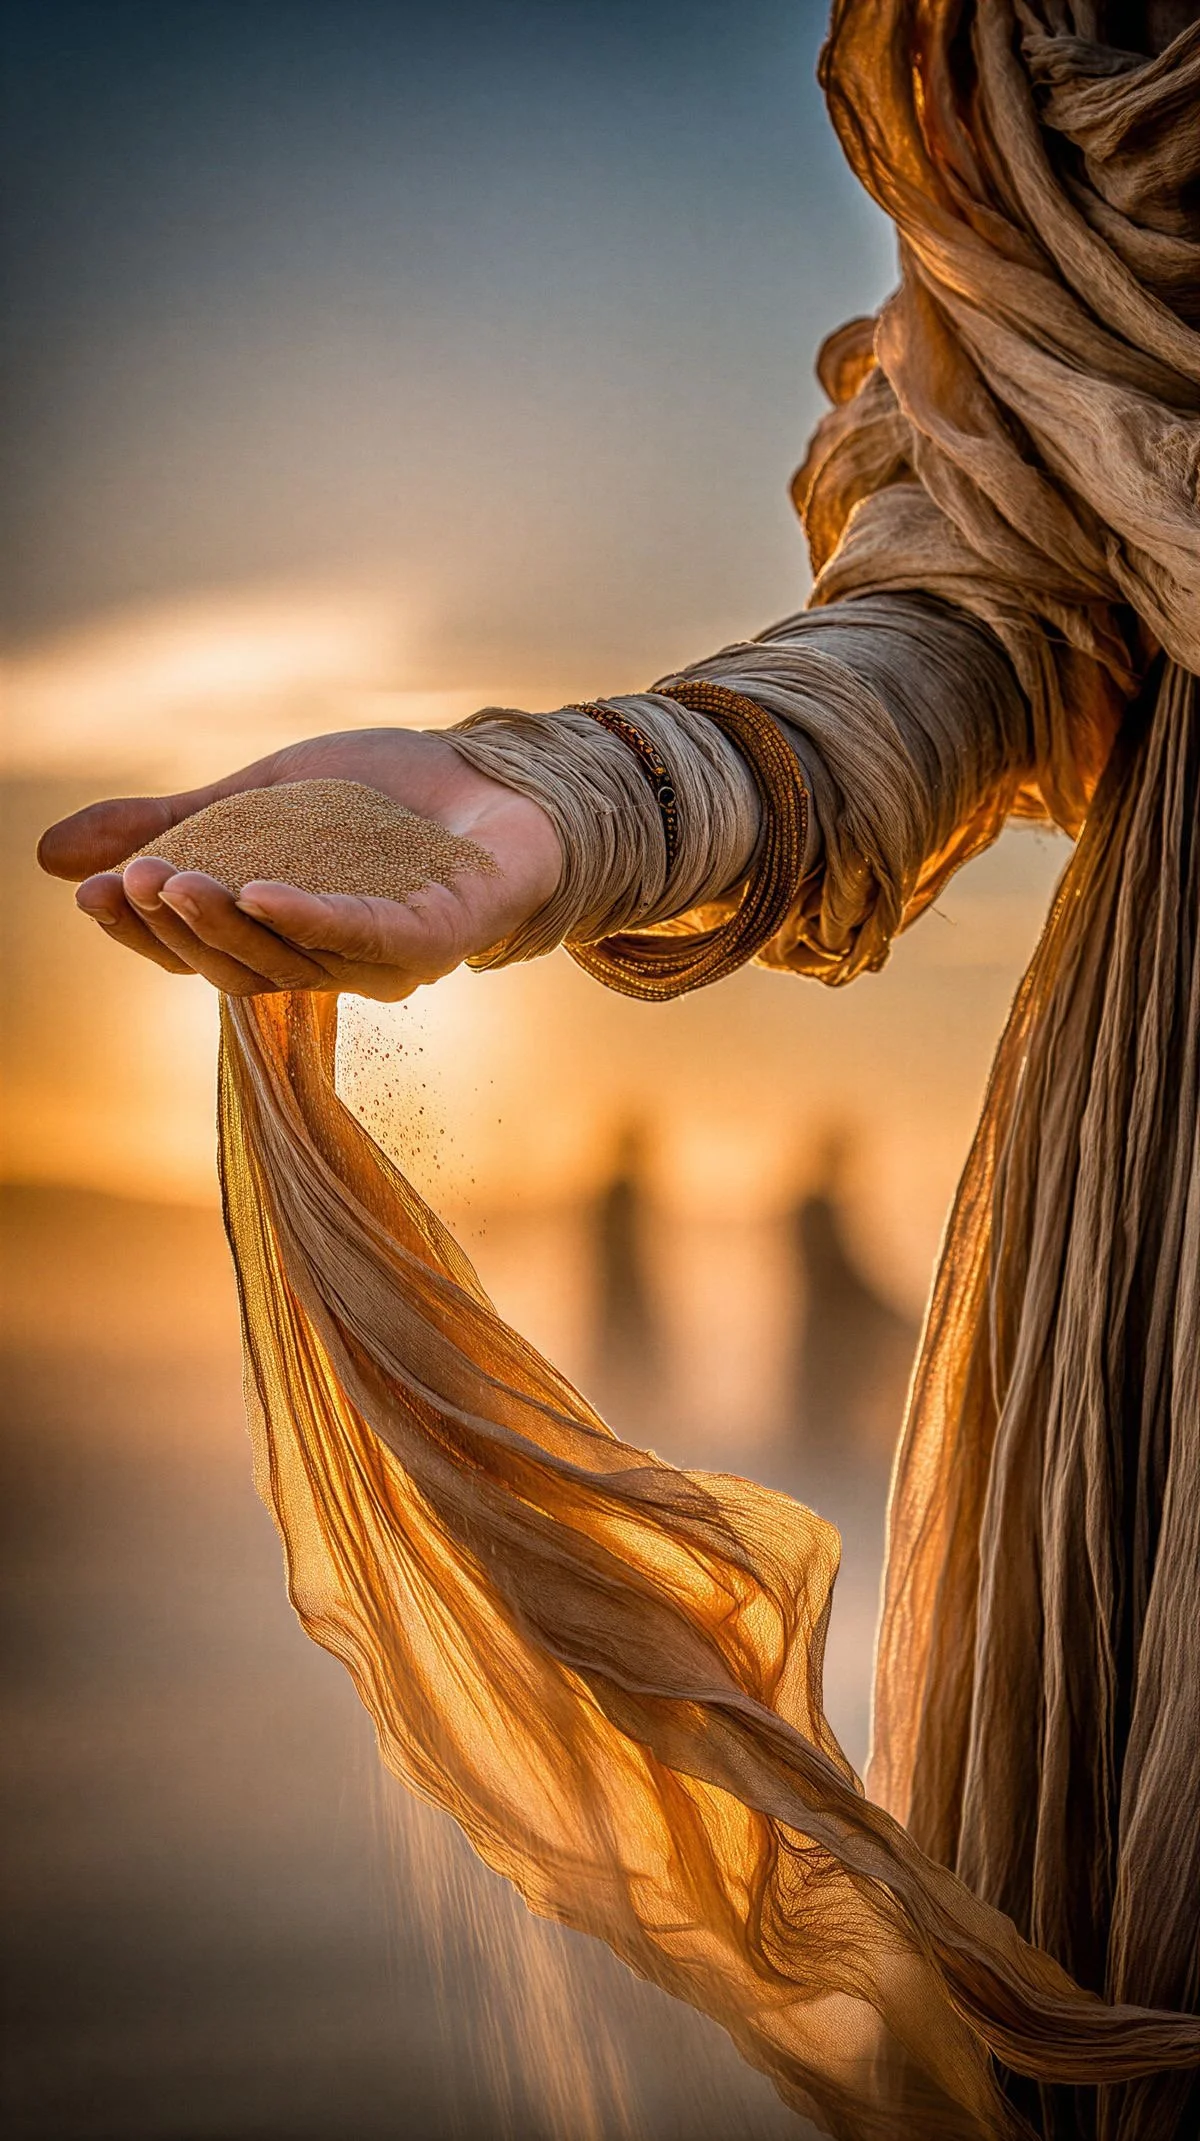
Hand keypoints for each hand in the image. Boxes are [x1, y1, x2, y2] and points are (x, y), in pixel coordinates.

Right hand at [37, 728, 562, 999]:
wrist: (496, 774)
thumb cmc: (384, 798)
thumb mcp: (257, 799)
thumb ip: (168, 823)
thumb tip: (47, 859)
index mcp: (286, 940)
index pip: (203, 954)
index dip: (144, 932)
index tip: (90, 896)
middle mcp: (336, 965)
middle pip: (240, 966)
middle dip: (176, 928)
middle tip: (126, 883)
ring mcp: (391, 959)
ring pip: (293, 957)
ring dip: (227, 922)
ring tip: (171, 879)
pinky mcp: (442, 936)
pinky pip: (370, 935)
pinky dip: (312, 916)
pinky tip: (262, 889)